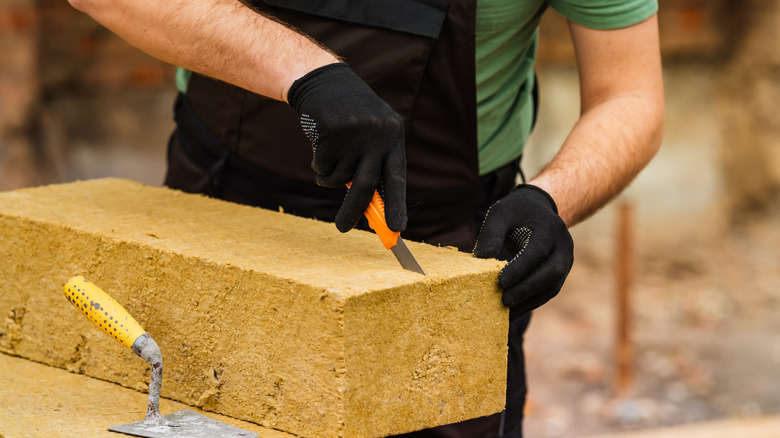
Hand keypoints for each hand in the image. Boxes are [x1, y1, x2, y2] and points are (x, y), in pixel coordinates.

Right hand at [287, 63, 406, 232]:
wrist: (325, 82)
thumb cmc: (351, 117)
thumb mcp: (371, 135)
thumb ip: (373, 166)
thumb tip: (371, 209)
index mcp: (393, 136)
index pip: (397, 178)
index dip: (396, 205)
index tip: (396, 228)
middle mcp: (377, 135)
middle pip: (367, 185)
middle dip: (353, 211)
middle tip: (342, 229)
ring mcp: (354, 133)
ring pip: (339, 178)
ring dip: (330, 179)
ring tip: (330, 159)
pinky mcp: (331, 131)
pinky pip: (322, 167)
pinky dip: (319, 166)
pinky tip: (321, 144)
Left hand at [473, 184, 573, 317]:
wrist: (538, 210)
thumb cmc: (515, 212)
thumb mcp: (501, 213)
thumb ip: (491, 233)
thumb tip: (480, 258)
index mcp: (549, 229)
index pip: (536, 252)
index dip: (519, 269)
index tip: (500, 283)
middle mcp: (563, 246)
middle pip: (551, 273)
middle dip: (527, 289)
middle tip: (504, 301)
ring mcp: (565, 261)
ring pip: (552, 287)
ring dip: (529, 301)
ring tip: (506, 312)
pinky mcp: (560, 273)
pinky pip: (548, 292)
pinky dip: (531, 302)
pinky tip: (513, 311)